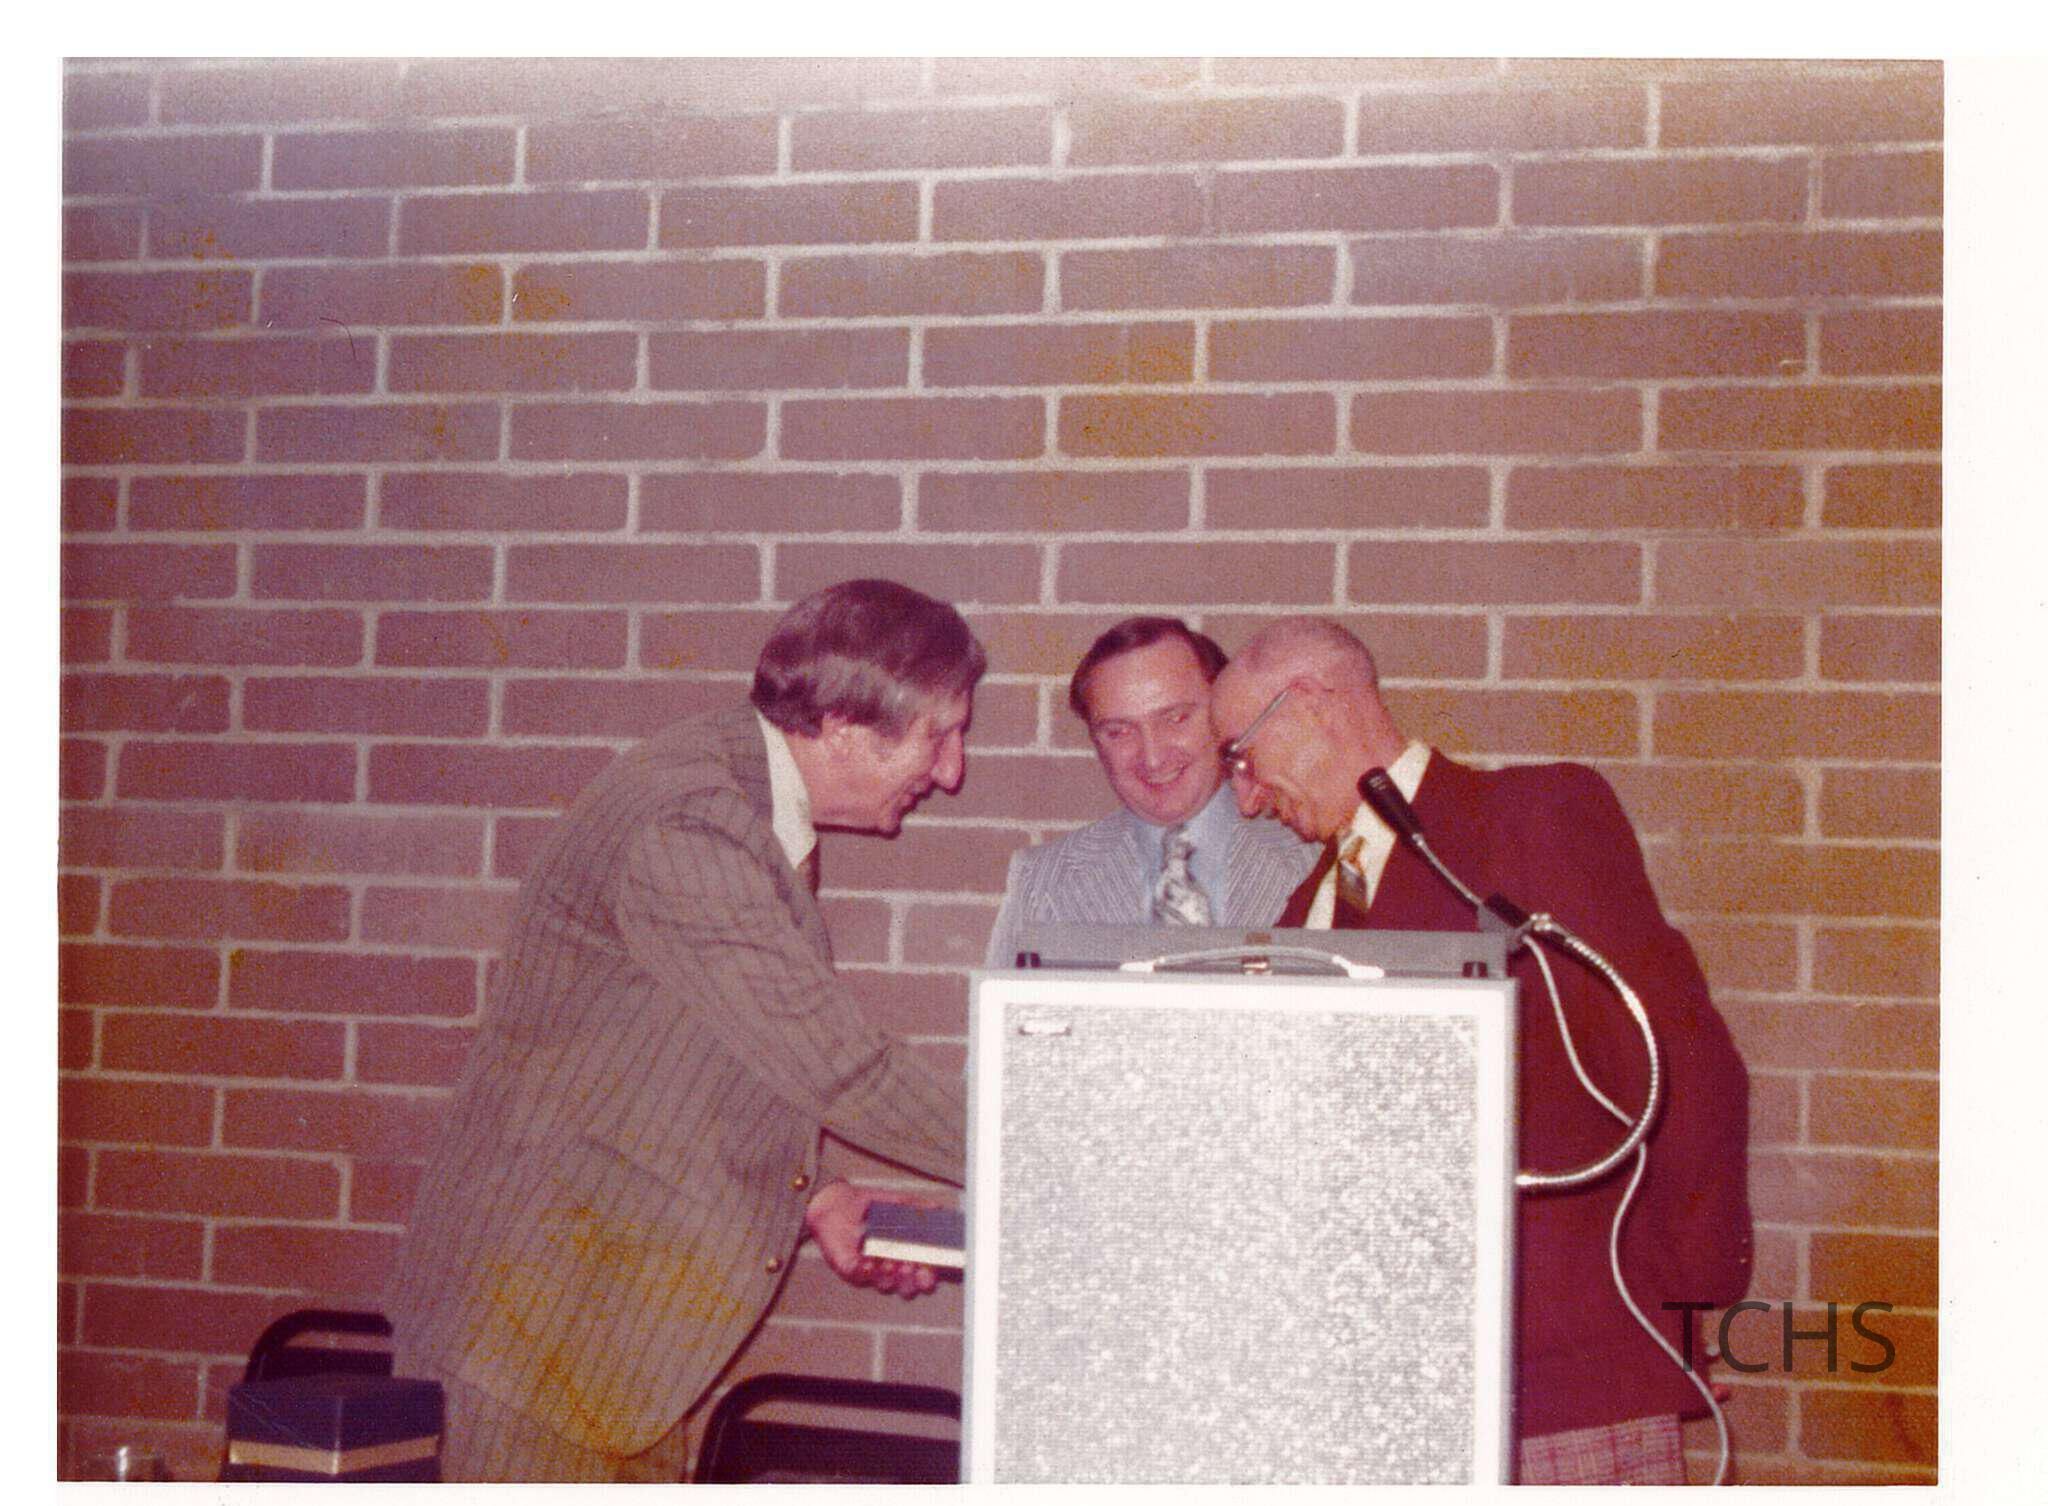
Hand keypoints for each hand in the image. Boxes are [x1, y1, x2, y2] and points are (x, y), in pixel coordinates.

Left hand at [802, 1180, 945, 1298]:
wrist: (838, 1202)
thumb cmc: (870, 1206)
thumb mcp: (897, 1203)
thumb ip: (917, 1206)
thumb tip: (936, 1208)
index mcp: (905, 1254)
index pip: (922, 1272)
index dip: (927, 1276)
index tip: (929, 1273)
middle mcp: (890, 1266)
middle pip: (906, 1286)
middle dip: (910, 1280)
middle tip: (909, 1267)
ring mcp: (870, 1269)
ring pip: (885, 1284)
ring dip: (890, 1276)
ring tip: (890, 1263)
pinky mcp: (850, 1268)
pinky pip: (860, 1276)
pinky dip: (866, 1272)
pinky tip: (869, 1263)